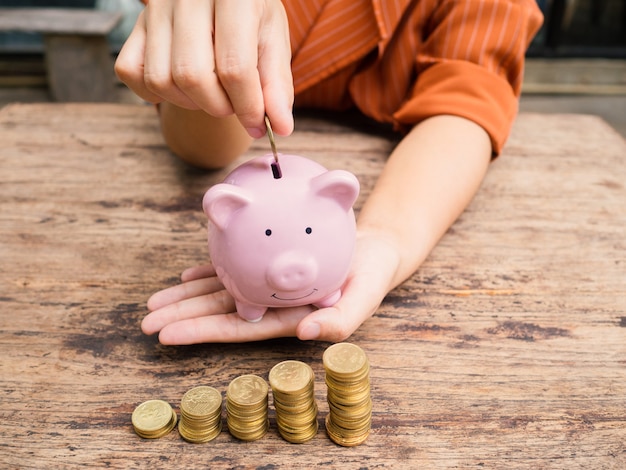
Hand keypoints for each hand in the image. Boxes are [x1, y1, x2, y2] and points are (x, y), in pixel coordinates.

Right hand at [114, 0, 293, 137]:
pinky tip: (181, 88)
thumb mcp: (272, 40)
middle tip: (234, 102)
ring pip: (161, 79)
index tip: (259, 125)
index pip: (234, 67)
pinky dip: (154, 93)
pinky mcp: (137, 24)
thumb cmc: (250, 15)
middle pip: (193, 76)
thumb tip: (280, 127)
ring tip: (213, 92)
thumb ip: (276, 84)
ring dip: (190, 102)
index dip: (248, 107)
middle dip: (219, 106)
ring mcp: (157, 8)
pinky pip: (131, 72)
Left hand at [142, 232, 400, 343]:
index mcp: (288, 319)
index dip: (203, 332)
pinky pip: (234, 270)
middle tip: (146, 322)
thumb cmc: (371, 277)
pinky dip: (209, 273)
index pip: (239, 329)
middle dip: (183, 317)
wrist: (375, 253)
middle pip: (220, 313)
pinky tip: (187, 277)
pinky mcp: (269, 267)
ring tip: (154, 305)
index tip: (168, 334)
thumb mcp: (364, 298)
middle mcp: (272, 306)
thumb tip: (305, 334)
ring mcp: (268, 288)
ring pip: (220, 293)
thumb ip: (340, 321)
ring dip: (187, 298)